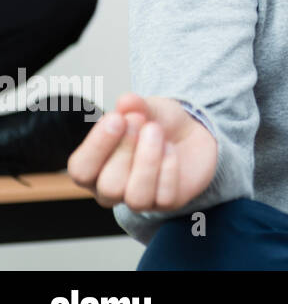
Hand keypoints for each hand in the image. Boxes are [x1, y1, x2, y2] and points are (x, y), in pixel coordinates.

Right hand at [67, 92, 216, 212]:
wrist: (191, 130)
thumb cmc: (157, 123)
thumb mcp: (145, 107)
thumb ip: (134, 105)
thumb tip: (126, 102)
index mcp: (94, 168)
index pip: (80, 170)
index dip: (96, 146)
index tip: (116, 118)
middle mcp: (111, 190)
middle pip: (109, 186)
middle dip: (125, 150)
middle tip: (140, 122)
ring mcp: (140, 199)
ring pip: (136, 197)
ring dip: (148, 160)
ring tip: (156, 131)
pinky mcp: (167, 202)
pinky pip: (165, 197)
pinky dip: (169, 169)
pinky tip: (171, 148)